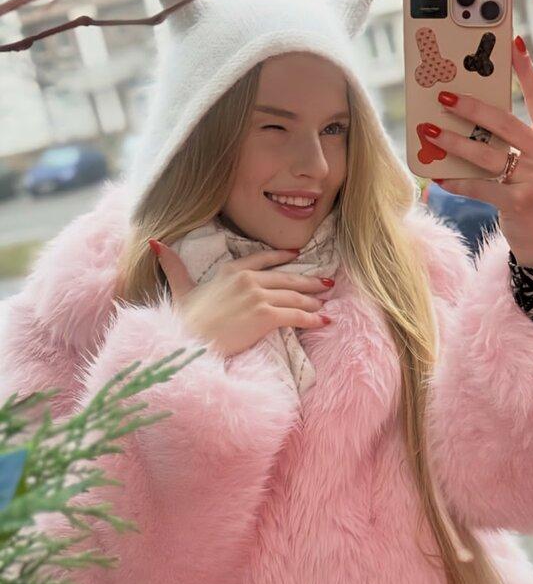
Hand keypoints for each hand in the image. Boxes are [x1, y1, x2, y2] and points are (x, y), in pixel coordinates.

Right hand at [149, 239, 332, 358]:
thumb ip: (173, 266)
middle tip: (326, 283)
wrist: (190, 340)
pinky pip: (296, 315)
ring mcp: (258, 296)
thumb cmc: (186, 320)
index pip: (263, 259)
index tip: (297, 256)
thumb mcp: (180, 288)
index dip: (282, 257)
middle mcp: (248, 279)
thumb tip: (155, 243)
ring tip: (326, 303)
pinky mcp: (266, 315)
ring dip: (314, 301)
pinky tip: (324, 321)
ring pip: (294, 296)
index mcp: (231, 270)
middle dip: (309, 281)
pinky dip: (313, 318)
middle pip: (286, 278)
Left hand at [423, 34, 532, 267]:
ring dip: (454, 142)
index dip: (526, 70)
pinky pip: (481, 187)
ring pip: (487, 154)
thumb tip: (474, 115)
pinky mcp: (519, 203)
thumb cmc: (531, 196)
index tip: (511, 44)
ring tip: (430, 132)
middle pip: (505, 123)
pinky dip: (457, 181)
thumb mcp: (532, 165)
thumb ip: (514, 141)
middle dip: (472, 107)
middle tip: (444, 96)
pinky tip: (438, 175)